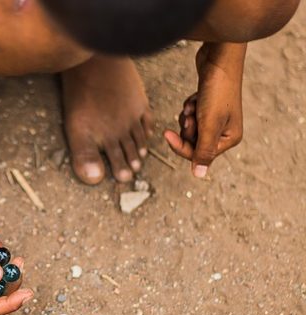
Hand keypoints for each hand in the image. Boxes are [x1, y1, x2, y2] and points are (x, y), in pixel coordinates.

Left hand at [164, 43, 245, 177]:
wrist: (219, 58)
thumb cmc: (217, 90)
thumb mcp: (209, 124)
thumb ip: (203, 150)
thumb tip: (199, 175)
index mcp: (229, 139)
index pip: (197, 154)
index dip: (180, 146)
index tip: (166, 134)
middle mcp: (225, 131)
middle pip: (192, 142)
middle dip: (186, 128)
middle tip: (191, 114)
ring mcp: (217, 118)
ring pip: (189, 128)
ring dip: (187, 116)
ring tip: (194, 104)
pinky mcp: (208, 106)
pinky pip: (191, 115)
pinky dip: (189, 106)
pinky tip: (195, 96)